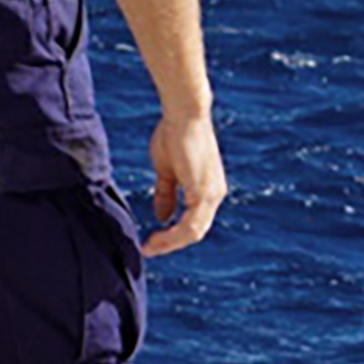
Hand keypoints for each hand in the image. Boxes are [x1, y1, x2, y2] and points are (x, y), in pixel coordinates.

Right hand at [144, 106, 226, 255]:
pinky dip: (173, 235)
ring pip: (194, 232)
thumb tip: (162, 217)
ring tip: (149, 247)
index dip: (173, 235)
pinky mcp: (204, 191)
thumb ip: (167, 194)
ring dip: (170, 243)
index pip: (194, 222)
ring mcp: (212, 193)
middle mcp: (215, 194)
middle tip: (148, 249)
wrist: (184, 114)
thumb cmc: (175, 135)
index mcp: (208, 189)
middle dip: (171, 244)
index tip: (151, 242)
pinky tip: (156, 238)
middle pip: (195, 232)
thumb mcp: (168, 171)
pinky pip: (190, 224)